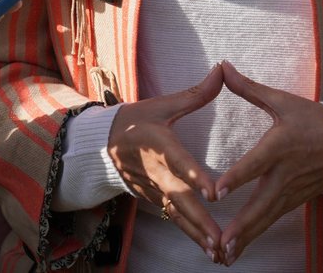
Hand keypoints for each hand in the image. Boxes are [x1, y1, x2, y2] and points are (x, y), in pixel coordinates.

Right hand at [107, 64, 226, 259]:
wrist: (100, 143)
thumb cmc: (136, 120)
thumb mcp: (162, 104)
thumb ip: (195, 93)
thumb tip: (221, 70)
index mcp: (158, 144)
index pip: (178, 162)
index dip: (195, 176)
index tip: (213, 192)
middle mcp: (155, 170)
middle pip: (179, 198)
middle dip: (200, 220)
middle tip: (219, 238)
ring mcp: (151, 188)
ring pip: (176, 214)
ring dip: (196, 234)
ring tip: (217, 252)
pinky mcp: (151, 198)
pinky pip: (172, 218)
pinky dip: (188, 233)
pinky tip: (206, 249)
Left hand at [215, 62, 322, 265]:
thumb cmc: (312, 118)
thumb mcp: (282, 100)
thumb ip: (249, 88)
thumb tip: (222, 66)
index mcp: (280, 145)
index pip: (255, 163)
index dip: (236, 178)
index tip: (217, 193)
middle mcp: (285, 173)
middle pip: (261, 203)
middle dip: (241, 225)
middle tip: (221, 242)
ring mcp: (292, 191)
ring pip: (266, 218)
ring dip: (246, 237)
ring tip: (224, 255)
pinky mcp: (294, 201)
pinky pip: (272, 220)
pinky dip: (256, 235)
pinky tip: (238, 249)